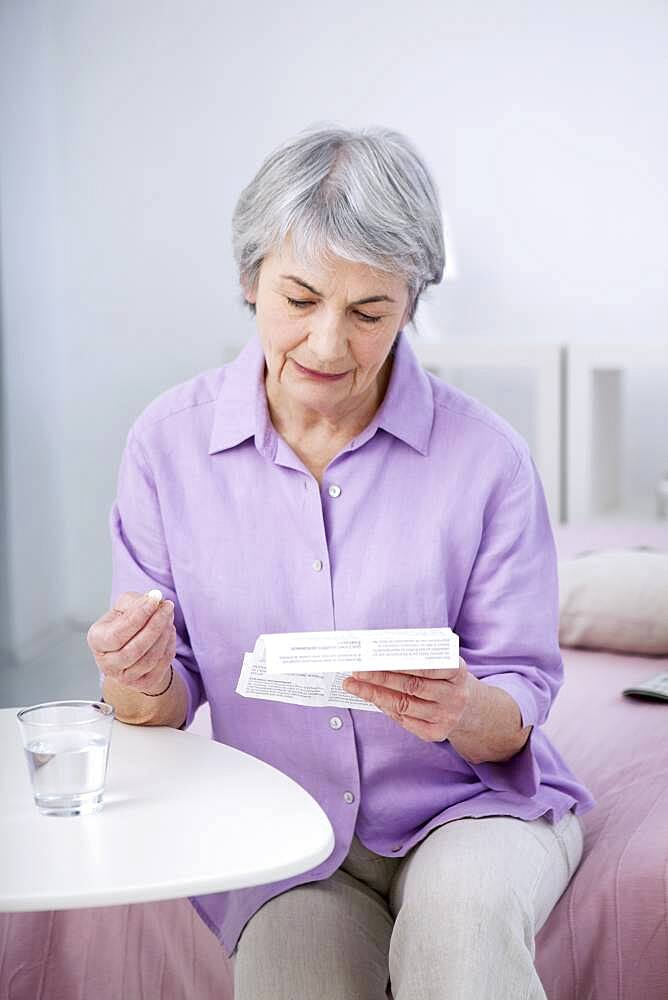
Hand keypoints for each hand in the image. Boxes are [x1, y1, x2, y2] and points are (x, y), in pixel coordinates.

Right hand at [87, 591, 175, 694]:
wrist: (133, 646)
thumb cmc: (126, 624)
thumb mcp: (124, 606)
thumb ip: (135, 601)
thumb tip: (153, 599)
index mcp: (97, 640)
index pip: (118, 634)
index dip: (139, 616)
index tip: (154, 600)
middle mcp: (106, 663)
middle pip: (135, 648)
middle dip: (155, 625)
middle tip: (168, 607)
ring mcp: (124, 677)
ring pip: (150, 658)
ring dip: (164, 635)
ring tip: (168, 617)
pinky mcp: (142, 683)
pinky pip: (160, 666)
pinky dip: (169, 646)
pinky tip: (169, 632)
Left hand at [341, 656, 472, 742]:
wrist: (471, 709)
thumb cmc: (446, 679)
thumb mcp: (444, 663)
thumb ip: (419, 658)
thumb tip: (381, 654)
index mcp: (457, 672)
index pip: (426, 667)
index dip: (399, 663)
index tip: (373, 658)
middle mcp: (454, 696)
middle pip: (411, 687)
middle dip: (379, 678)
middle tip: (356, 672)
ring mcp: (446, 717)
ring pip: (404, 705)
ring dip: (375, 695)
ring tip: (355, 686)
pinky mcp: (437, 733)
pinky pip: (405, 721)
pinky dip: (386, 709)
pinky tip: (373, 699)